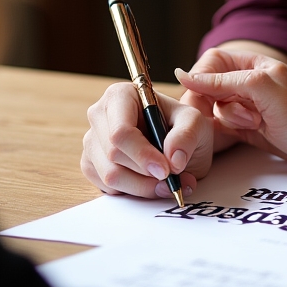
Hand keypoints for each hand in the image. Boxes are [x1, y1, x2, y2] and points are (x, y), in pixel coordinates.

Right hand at [80, 82, 213, 198]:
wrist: (177, 142)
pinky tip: (150, 182)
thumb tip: (173, 159)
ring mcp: (92, 141)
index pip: (121, 131)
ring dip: (142, 187)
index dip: (142, 154)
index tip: (165, 170)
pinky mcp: (91, 164)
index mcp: (120, 95)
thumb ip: (187, 135)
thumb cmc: (181, 126)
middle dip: (145, 174)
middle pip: (114, 155)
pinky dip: (132, 191)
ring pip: (110, 176)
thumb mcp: (195, 123)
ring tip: (168, 185)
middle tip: (172, 181)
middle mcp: (100, 115)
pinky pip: (106, 188)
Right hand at [175, 50, 286, 172]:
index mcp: (252, 65)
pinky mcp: (253, 132)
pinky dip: (229, 136)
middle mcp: (249, 85)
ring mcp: (251, 109)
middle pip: (208, 92)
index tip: (200, 103)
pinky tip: (251, 134)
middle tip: (244, 117)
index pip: (209, 64)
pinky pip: (226, 131)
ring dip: (232, 122)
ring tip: (258, 125)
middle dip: (218, 107)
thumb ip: (224, 80)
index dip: (200, 83)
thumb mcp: (265, 89)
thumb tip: (184, 75)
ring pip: (216, 114)